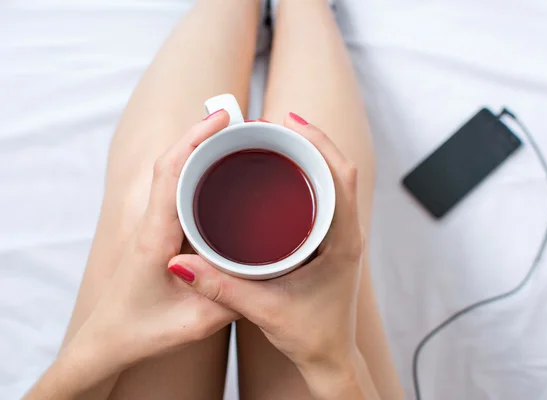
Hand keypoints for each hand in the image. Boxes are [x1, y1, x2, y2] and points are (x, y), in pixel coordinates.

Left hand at [70, 110, 237, 370]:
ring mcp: (155, 227)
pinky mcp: (162, 234)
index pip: (170, 173)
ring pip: (175, 175)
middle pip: (173, 164)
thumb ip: (231, 298)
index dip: (194, 139)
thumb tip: (268, 273)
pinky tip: (223, 178)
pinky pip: (179, 193)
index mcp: (155, 236)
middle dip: (203, 136)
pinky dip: (198, 174)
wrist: (109, 341)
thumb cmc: (142, 330)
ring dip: (200, 152)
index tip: (222, 117)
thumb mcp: (195, 322)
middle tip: (242, 124)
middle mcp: (152, 224)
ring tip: (237, 142)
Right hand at [168, 113, 365, 395]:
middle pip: (340, 170)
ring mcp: (342, 236)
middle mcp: (349, 233)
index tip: (290, 122)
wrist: (330, 358)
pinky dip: (309, 176)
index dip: (319, 143)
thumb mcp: (264, 310)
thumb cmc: (311, 336)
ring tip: (278, 139)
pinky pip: (327, 196)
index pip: (343, 178)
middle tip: (275, 124)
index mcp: (344, 242)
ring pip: (335, 181)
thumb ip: (221, 287)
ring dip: (311, 156)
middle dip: (312, 141)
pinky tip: (284, 173)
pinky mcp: (332, 241)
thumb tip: (180, 264)